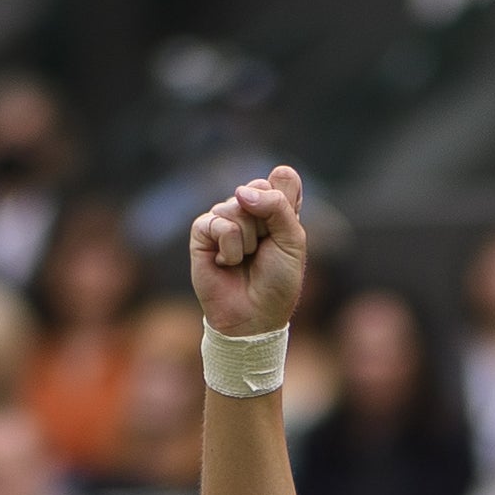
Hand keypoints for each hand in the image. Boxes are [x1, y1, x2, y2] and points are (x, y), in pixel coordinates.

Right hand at [188, 162, 305, 337]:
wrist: (254, 317)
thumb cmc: (277, 282)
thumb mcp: (293, 241)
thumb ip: (278, 206)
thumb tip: (240, 192)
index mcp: (276, 207)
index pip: (282, 177)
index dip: (285, 201)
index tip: (285, 231)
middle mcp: (249, 208)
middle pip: (258, 188)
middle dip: (266, 224)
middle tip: (264, 250)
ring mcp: (224, 217)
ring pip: (237, 208)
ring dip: (248, 241)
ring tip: (245, 261)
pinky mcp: (202, 232)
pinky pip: (217, 224)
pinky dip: (229, 249)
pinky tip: (226, 263)